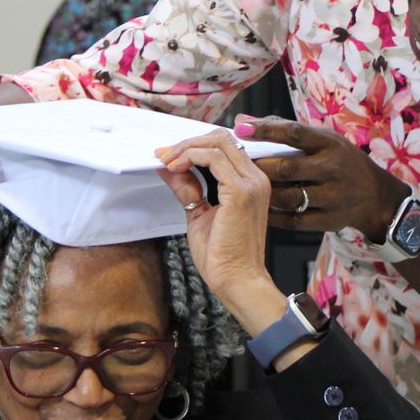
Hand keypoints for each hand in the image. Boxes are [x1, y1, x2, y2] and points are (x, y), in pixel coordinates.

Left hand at [155, 131, 282, 329]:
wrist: (237, 280)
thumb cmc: (224, 256)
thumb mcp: (199, 213)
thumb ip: (188, 187)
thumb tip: (169, 167)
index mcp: (250, 183)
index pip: (224, 147)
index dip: (193, 145)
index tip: (168, 155)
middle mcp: (255, 179)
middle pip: (221, 138)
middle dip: (188, 142)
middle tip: (164, 154)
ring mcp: (250, 183)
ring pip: (216, 143)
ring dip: (186, 148)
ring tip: (166, 161)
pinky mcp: (240, 192)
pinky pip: (213, 159)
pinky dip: (190, 157)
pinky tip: (175, 168)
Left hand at [234, 116, 405, 240]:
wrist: (376, 196)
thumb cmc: (339, 161)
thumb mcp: (322, 140)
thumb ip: (283, 129)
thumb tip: (242, 119)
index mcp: (330, 144)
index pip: (295, 133)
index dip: (265, 130)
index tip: (239, 128)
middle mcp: (334, 169)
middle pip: (287, 168)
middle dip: (259, 167)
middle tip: (236, 165)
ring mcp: (333, 197)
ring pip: (289, 197)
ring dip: (264, 193)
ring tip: (246, 188)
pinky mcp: (330, 221)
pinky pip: (294, 221)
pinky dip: (273, 215)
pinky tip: (259, 208)